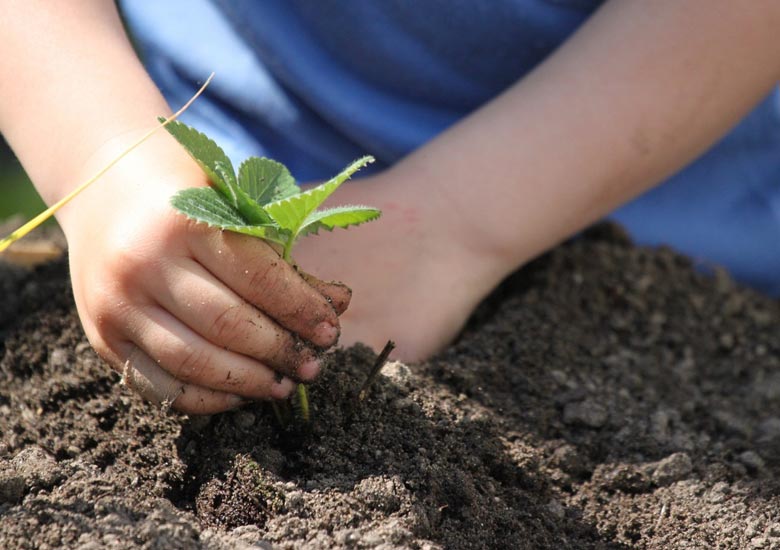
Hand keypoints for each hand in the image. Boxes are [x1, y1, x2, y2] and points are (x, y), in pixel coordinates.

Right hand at [59, 134, 349, 413]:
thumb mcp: (235, 208)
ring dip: (249, 382)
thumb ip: (282, 259)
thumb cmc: (186, 194)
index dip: (300, 309)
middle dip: (279, 351)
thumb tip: (338, 305)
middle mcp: (143, 263)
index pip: (257, 276)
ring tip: (283, 385)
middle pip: (227, 324)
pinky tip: (239, 394)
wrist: (103, 187)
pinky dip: (206, 398)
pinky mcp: (102, 337)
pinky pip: (159, 387)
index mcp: (183, 221)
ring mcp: (117, 304)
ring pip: (193, 362)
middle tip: (312, 366)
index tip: (329, 331)